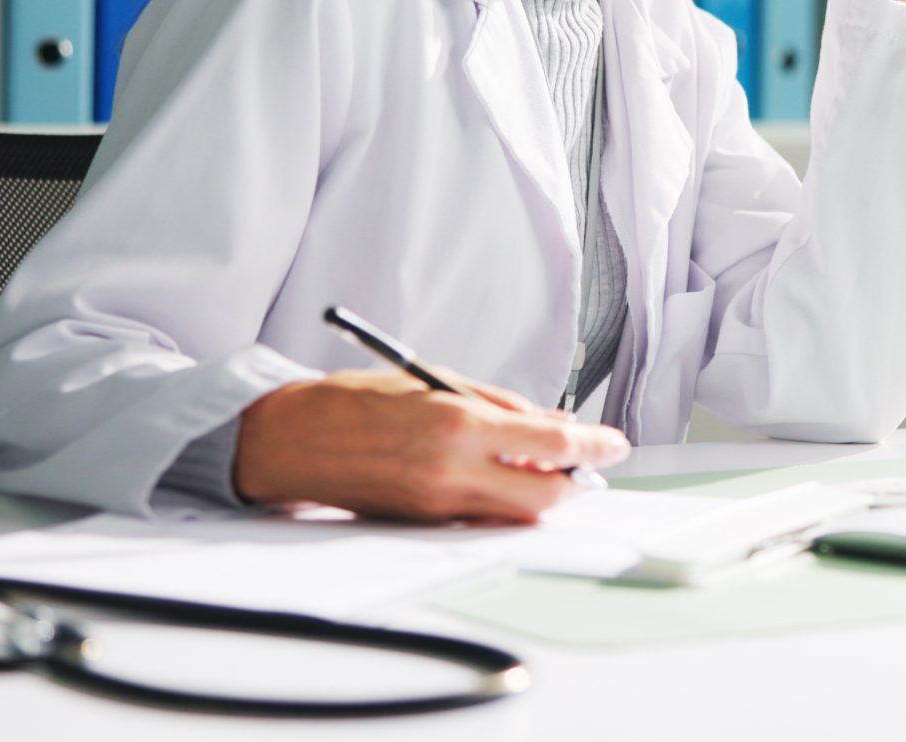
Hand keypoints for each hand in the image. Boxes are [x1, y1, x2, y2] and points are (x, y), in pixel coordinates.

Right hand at [232, 367, 630, 522]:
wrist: (291, 440)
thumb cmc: (356, 400)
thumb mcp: (435, 380)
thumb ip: (501, 405)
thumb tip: (556, 424)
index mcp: (458, 425)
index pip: (553, 446)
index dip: (595, 446)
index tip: (615, 443)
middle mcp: (451, 472)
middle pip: (544, 498)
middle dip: (574, 483)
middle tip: (585, 462)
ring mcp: (436, 506)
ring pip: (515, 515)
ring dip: (540, 495)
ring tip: (543, 466)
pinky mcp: (422, 525)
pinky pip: (480, 520)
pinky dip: (502, 503)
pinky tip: (500, 478)